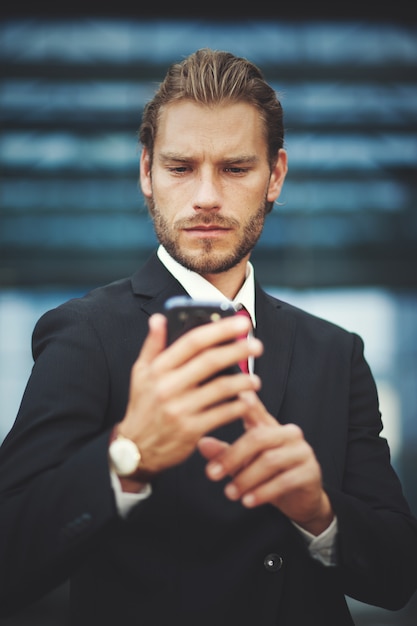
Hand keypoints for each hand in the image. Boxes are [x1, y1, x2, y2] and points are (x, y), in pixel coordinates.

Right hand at [117, 313, 262, 478]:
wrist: (136, 449)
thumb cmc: (143, 406)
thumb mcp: (140, 373)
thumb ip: (152, 344)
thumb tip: (158, 318)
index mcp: (158, 369)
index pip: (193, 341)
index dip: (220, 329)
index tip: (241, 323)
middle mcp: (168, 386)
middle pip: (211, 361)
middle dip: (238, 350)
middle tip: (257, 346)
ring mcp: (180, 409)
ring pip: (221, 388)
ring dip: (244, 381)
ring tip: (255, 379)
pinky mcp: (191, 430)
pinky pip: (222, 414)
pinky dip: (239, 406)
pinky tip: (247, 401)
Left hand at [198, 391, 333, 535]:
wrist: (300, 500)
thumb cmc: (269, 475)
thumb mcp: (243, 463)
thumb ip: (225, 452)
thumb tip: (202, 443)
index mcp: (270, 426)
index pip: (256, 410)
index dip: (247, 401)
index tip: (235, 395)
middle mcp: (288, 434)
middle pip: (258, 437)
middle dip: (232, 456)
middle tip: (212, 474)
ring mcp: (301, 451)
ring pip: (270, 460)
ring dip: (246, 478)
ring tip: (230, 493)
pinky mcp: (310, 472)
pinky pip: (284, 480)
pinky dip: (263, 492)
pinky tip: (248, 501)